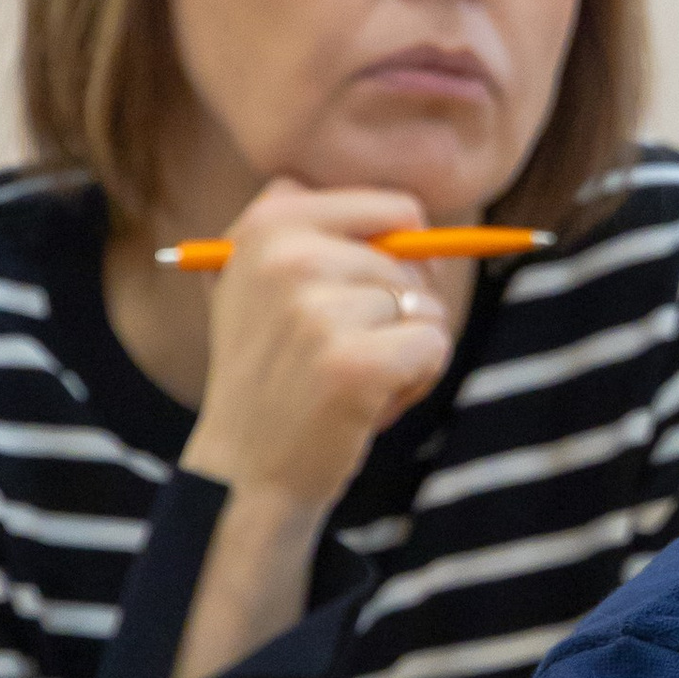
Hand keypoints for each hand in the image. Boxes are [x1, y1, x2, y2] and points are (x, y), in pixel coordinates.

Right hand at [180, 178, 455, 515]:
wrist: (244, 470)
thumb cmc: (274, 375)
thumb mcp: (263, 285)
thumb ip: (323, 235)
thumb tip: (418, 221)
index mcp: (268, 225)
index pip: (394, 207)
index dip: (405, 253)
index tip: (369, 291)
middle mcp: (288, 258)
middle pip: (414, 263)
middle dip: (400, 311)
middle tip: (341, 353)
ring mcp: (319, 311)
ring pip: (427, 306)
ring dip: (406, 349)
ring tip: (350, 380)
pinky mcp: (354, 363)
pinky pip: (434, 345)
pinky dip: (418, 379)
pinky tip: (369, 402)